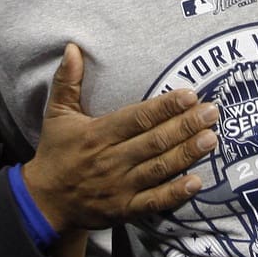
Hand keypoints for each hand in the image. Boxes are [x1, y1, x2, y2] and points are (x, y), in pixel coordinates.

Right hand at [22, 43, 218, 231]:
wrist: (45, 203)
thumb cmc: (55, 154)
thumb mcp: (56, 115)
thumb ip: (67, 81)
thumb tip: (73, 47)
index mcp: (98, 135)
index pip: (136, 118)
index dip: (164, 107)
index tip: (190, 95)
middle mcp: (111, 160)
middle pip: (154, 141)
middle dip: (185, 126)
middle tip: (212, 112)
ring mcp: (120, 187)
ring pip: (158, 168)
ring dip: (186, 154)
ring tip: (211, 139)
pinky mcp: (125, 209)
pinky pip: (153, 202)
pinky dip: (175, 193)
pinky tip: (196, 182)